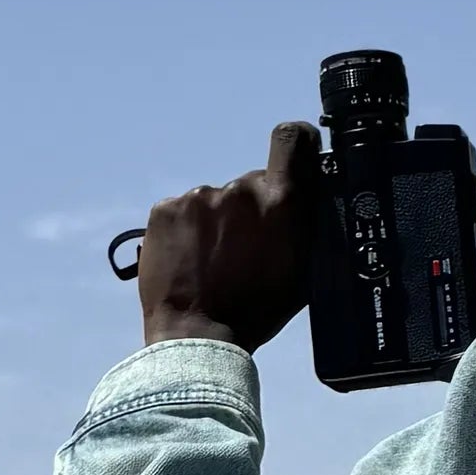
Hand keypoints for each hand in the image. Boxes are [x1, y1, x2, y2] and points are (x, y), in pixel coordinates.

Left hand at [129, 124, 317, 350]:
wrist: (197, 334)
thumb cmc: (256, 310)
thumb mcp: (302, 269)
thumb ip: (305, 223)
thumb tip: (309, 194)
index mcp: (282, 202)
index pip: (293, 139)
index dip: (296, 143)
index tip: (294, 155)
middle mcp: (241, 190)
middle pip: (251, 183)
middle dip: (250, 209)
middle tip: (242, 250)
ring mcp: (200, 197)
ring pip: (215, 201)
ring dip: (215, 224)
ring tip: (211, 263)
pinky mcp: (166, 208)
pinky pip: (182, 211)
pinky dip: (186, 231)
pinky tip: (189, 260)